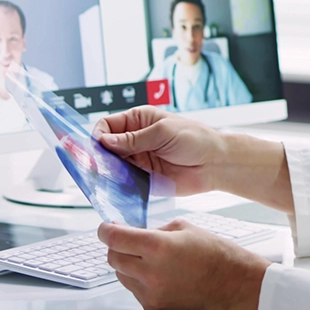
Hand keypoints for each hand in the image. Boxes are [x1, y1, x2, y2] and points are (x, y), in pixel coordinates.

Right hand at [93, 106, 223, 195]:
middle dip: (98, 156)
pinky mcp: (142, 179)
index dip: (99, 135)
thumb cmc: (195, 139)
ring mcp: (138, 160)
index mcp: (138, 120)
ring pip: (111, 166)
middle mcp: (135, 140)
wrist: (215, 164)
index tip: (97, 147)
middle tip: (95, 167)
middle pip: (105, 147)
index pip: (108, 125)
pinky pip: (123, 183)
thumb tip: (106, 141)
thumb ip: (134, 139)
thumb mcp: (163, 133)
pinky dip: (117, 186)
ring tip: (105, 178)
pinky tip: (116, 188)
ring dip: (106, 172)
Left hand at [98, 220, 270, 309]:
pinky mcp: (154, 308)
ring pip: (121, 275)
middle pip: (113, 258)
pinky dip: (140, 281)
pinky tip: (160, 275)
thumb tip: (135, 233)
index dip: (106, 230)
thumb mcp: (184, 227)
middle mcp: (150, 272)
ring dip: (128, 264)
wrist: (233, 283)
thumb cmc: (215, 254)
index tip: (106, 228)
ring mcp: (151, 293)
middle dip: (116, 247)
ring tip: (150, 259)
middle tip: (127, 241)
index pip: (114, 238)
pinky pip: (135, 291)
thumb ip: (155, 230)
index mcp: (157, 247)